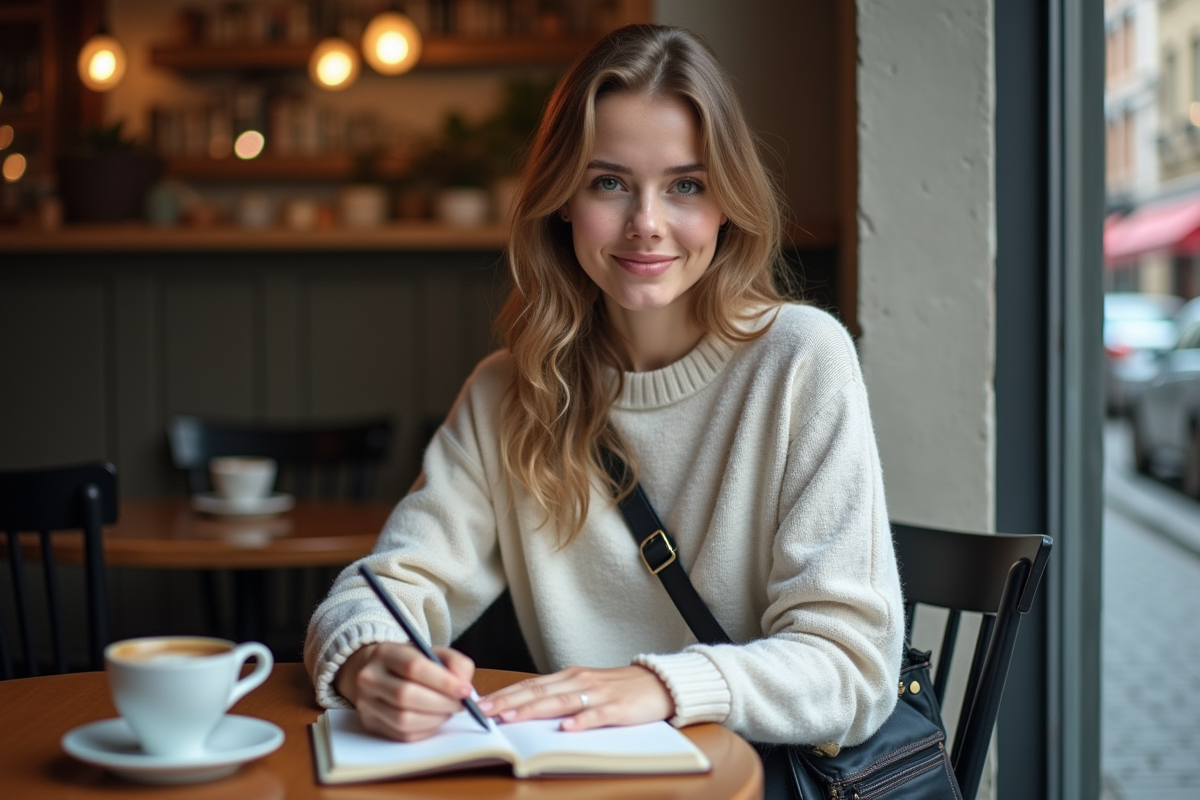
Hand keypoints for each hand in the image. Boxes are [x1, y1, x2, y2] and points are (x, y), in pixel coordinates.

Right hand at [335, 642, 476, 741]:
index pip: (413, 667)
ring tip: (448, 711)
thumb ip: (455, 663)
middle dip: (441, 703)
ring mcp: (366, 704)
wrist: (377, 673)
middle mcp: (369, 678)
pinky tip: (434, 720)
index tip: (465, 690)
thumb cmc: (410, 663)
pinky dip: (426, 730)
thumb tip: (465, 687)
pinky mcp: (371, 724)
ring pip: (403, 719)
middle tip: (461, 705)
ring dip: (435, 719)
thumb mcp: (432, 652)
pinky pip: (403, 734)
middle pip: (406, 696)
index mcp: (385, 653)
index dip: (443, 681)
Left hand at [477, 665, 674, 731]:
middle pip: (539, 692)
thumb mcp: (584, 688)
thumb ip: (559, 696)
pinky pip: (597, 714)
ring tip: (512, 718)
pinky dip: (581, 721)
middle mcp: (579, 681)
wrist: (658, 683)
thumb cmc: (618, 688)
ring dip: (534, 710)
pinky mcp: (618, 707)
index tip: (481, 704)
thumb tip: (524, 711)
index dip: (505, 695)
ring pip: (561, 701)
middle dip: (509, 702)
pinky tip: (566, 728)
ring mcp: (599, 693)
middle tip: (485, 712)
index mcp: (568, 677)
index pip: (530, 685)